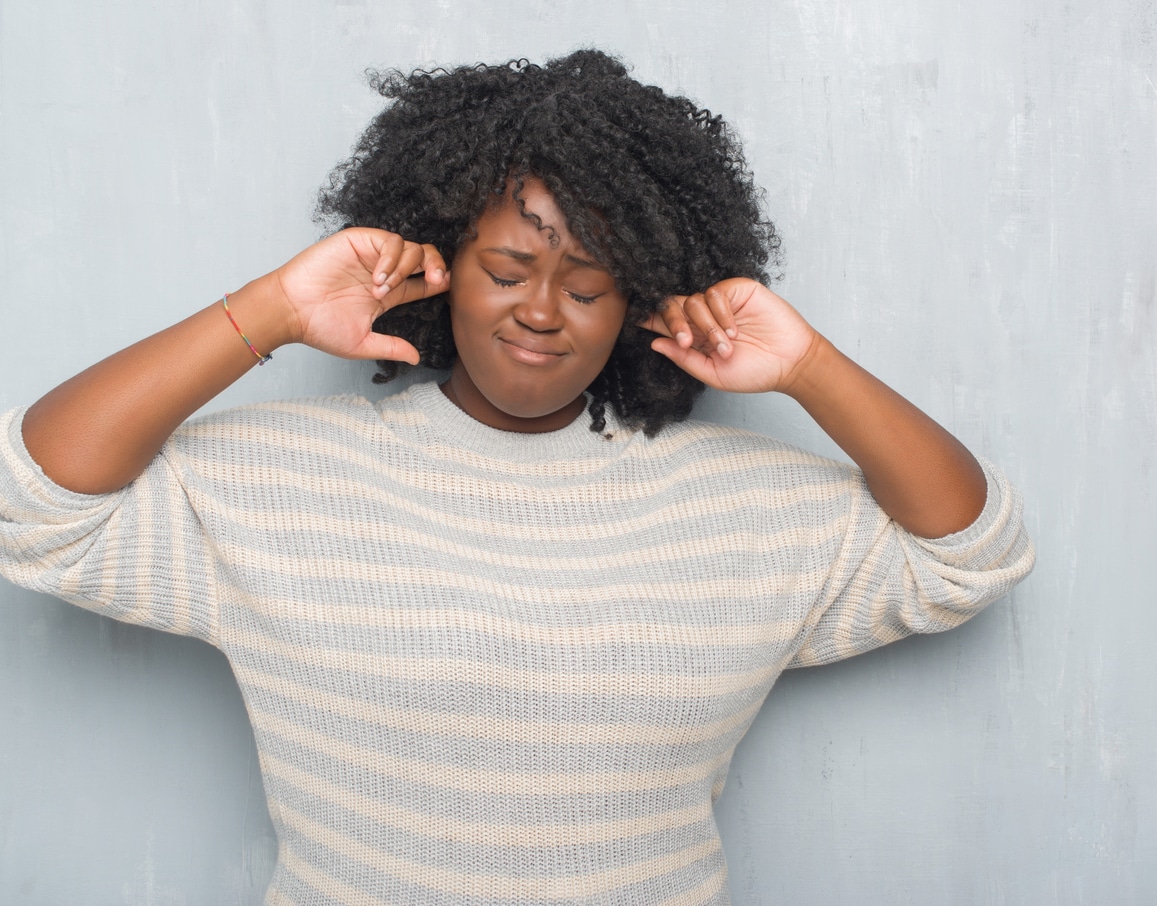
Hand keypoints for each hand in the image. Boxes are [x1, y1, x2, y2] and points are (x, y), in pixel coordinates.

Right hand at [269, 228, 450, 362]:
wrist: (291, 311)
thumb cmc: (319, 327)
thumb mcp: (362, 343)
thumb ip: (391, 347)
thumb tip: (417, 358)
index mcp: (389, 294)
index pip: (424, 283)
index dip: (438, 283)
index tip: (444, 290)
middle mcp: (384, 272)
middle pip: (424, 258)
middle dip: (436, 266)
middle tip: (436, 281)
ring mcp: (371, 255)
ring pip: (410, 247)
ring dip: (405, 269)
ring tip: (381, 290)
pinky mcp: (358, 241)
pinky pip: (389, 241)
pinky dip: (391, 258)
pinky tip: (377, 278)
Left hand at [640, 278, 820, 394]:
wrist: (789, 363)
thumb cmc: (755, 372)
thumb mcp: (712, 373)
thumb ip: (684, 359)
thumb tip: (655, 344)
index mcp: (696, 337)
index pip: (666, 322)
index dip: (651, 320)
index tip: (638, 321)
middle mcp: (705, 317)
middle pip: (673, 306)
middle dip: (674, 322)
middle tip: (687, 342)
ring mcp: (721, 302)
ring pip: (692, 301)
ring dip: (707, 326)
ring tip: (725, 347)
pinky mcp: (738, 290)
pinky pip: (714, 293)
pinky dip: (720, 314)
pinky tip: (734, 331)